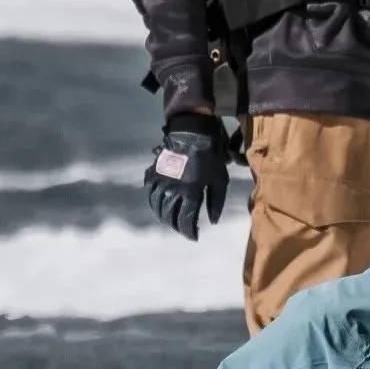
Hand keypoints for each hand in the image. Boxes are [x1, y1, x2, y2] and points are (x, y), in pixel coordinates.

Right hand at [145, 118, 227, 237]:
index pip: (186, 220)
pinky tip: (157, 202)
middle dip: (175, 226)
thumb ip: (216, 202)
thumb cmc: (211, 155)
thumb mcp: (220, 178)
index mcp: (191, 192)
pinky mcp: (155, 171)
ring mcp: (162, 180)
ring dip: (162, 215)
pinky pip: (149, 190)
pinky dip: (152, 199)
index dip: (189, 232)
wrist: (192, 131)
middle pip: (169, 215)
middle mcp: (173, 190)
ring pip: (157, 205)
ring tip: (168, 219)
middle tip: (181, 229)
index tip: (193, 237)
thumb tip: (212, 221)